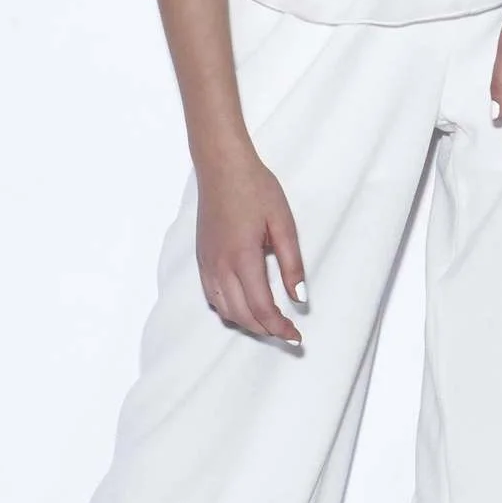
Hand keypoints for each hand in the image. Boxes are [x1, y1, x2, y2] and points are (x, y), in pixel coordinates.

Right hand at [196, 147, 307, 346]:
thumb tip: (300, 298)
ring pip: (225, 310)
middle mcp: (220, 266)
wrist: (222, 166)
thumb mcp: (283, 223)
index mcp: (243, 258)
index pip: (262, 308)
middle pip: (242, 316)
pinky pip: (212, 296)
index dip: (280, 328)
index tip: (296, 336)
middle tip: (287, 333)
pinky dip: (229, 310)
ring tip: (270, 322)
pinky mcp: (201, 259)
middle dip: (266, 330)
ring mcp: (207, 263)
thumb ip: (292, 264)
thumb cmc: (255, 188)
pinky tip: (245, 305)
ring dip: (248, 323)